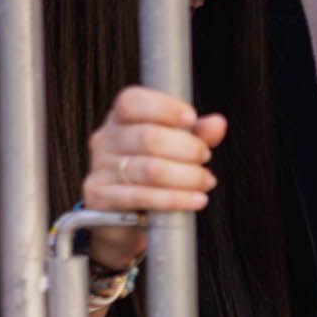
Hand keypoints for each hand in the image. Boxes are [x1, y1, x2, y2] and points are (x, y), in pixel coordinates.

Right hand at [81, 86, 226, 271]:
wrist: (127, 215)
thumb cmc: (154, 173)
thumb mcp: (179, 148)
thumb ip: (198, 134)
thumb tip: (217, 123)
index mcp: (121, 119)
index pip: (132, 101)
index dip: (164, 108)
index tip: (191, 118)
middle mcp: (105, 140)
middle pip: (148, 137)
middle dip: (187, 148)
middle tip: (205, 158)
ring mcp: (99, 168)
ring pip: (149, 169)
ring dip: (187, 176)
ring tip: (205, 182)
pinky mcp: (99, 197)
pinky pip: (140, 196)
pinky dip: (174, 199)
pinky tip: (196, 200)